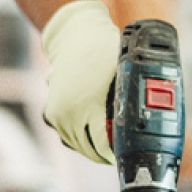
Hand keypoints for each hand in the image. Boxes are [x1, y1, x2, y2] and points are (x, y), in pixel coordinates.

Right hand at [41, 0, 119, 163]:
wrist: (76, 36)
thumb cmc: (104, 53)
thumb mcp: (123, 77)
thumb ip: (127, 103)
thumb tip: (140, 126)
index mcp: (88, 106)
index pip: (103, 146)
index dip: (116, 154)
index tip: (126, 155)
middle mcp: (68, 113)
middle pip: (89, 150)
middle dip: (106, 154)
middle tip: (121, 154)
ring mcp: (57, 114)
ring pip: (76, 145)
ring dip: (92, 148)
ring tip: (109, 147)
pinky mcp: (51, 113)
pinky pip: (66, 136)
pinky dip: (79, 138)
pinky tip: (92, 134)